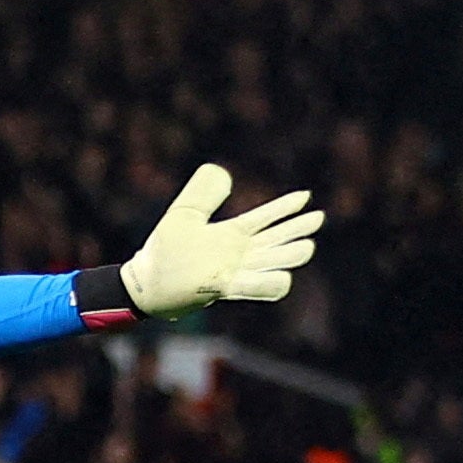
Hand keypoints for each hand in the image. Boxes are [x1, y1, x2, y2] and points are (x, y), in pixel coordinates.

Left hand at [120, 164, 322, 316]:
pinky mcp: (220, 287)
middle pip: (275, 240)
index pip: (265, 219)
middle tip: (317, 219)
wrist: (145, 282)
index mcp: (231, 236)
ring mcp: (232, 272)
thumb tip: (225, 175)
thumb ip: (203, 194)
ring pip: (270, 263)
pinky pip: (250, 287)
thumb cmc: (163, 251)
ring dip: (288, 256)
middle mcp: (237, 254)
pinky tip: (284, 278)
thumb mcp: (184, 214)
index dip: (284, 207)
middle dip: (296, 230)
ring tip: (307, 247)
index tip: (306, 195)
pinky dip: (266, 284)